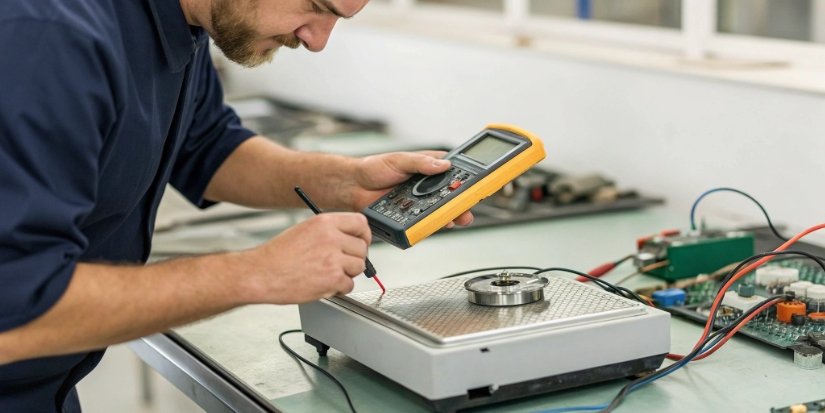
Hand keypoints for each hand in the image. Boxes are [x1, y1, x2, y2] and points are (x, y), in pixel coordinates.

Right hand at [241, 213, 370, 303]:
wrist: (261, 274)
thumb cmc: (277, 255)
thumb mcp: (304, 230)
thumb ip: (329, 231)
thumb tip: (350, 238)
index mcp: (324, 222)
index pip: (360, 223)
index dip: (363, 235)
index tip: (361, 241)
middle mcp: (331, 238)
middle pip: (362, 247)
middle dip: (354, 258)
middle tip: (340, 263)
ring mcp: (333, 259)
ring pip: (359, 267)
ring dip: (347, 274)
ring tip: (328, 274)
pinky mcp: (332, 279)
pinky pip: (349, 285)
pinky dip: (339, 288)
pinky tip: (324, 284)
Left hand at [350, 151, 473, 227]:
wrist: (353, 186)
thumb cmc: (373, 168)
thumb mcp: (399, 159)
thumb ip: (421, 162)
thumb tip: (443, 165)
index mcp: (428, 168)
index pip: (453, 173)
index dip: (467, 179)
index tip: (478, 184)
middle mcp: (427, 186)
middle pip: (451, 196)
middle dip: (462, 203)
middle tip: (468, 207)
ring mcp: (420, 202)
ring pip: (441, 211)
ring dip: (451, 216)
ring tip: (457, 218)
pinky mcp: (411, 217)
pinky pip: (425, 223)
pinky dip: (433, 224)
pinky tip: (439, 224)